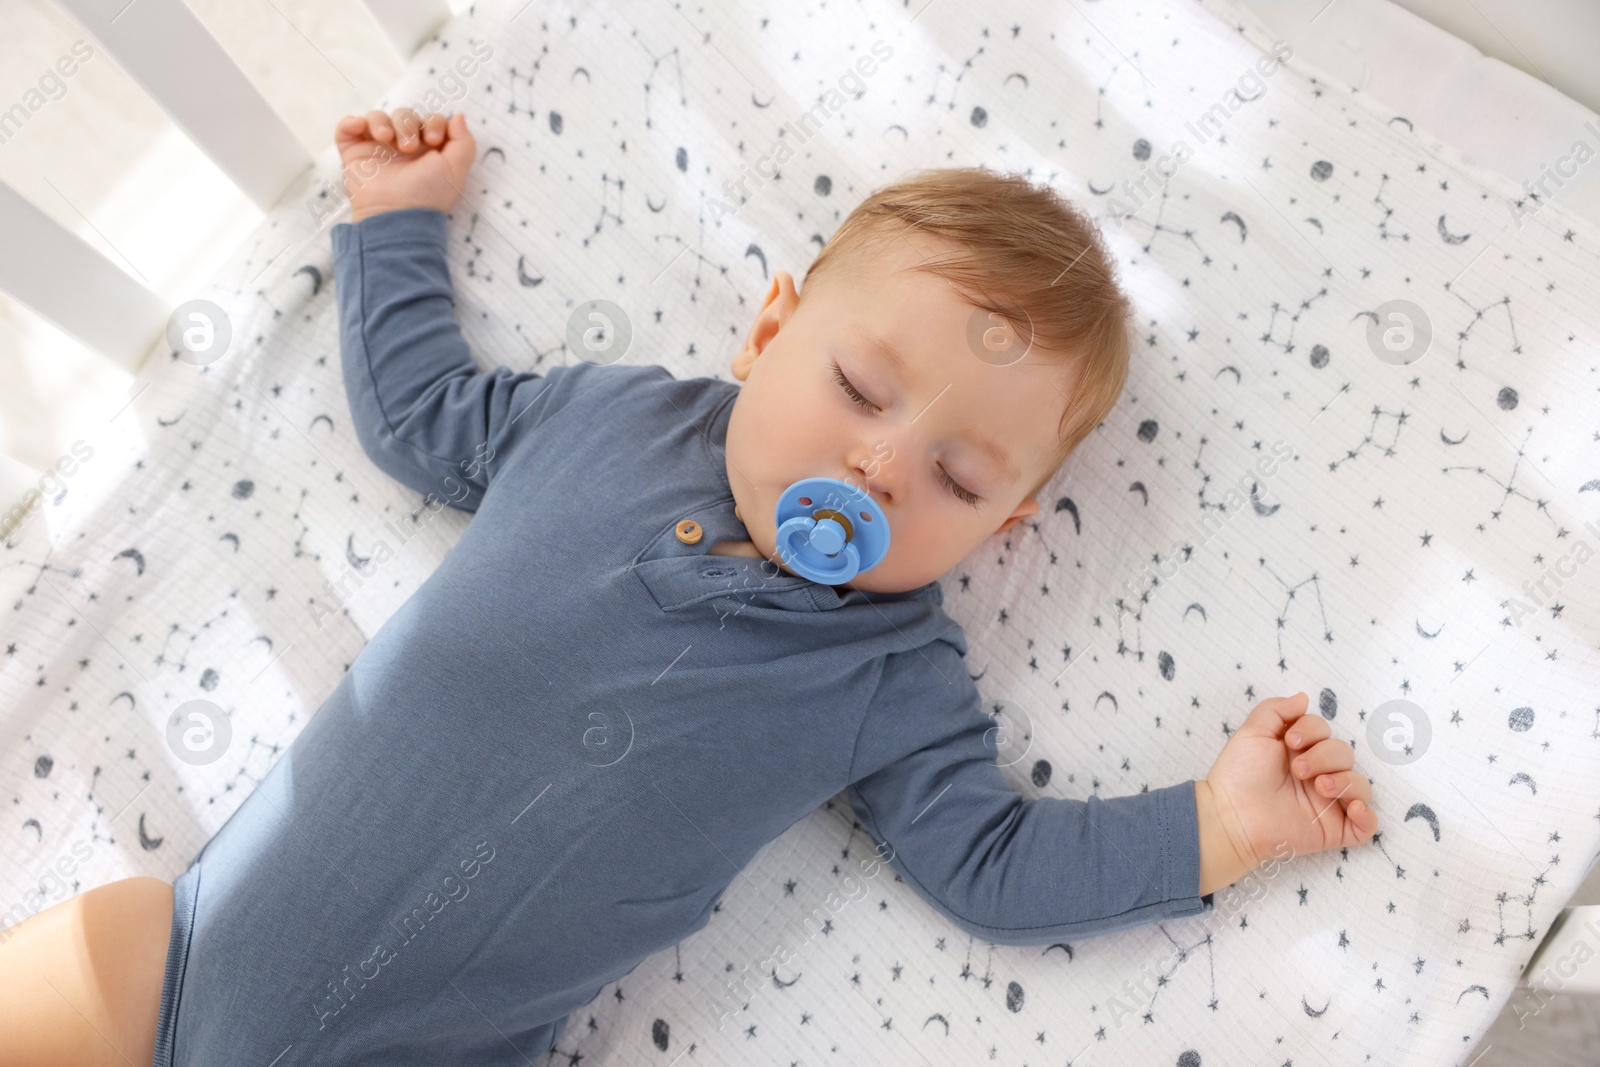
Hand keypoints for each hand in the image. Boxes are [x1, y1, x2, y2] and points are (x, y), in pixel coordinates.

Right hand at [334, 108, 476, 222]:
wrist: (396, 214)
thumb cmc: (428, 195)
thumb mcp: (455, 169)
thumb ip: (463, 140)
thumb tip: (458, 115)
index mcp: (428, 150)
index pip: (430, 120)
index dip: (433, 122)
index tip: (432, 140)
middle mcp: (402, 147)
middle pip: (404, 114)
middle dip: (407, 124)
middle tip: (408, 147)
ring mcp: (377, 149)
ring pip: (377, 117)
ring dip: (381, 121)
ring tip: (385, 138)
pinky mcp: (354, 153)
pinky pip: (348, 127)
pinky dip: (351, 122)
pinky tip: (361, 128)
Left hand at [1202, 692, 1378, 876]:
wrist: (1231, 814)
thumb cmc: (1238, 774)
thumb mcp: (1253, 733)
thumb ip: (1277, 710)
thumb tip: (1304, 698)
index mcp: (1301, 752)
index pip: (1326, 732)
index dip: (1313, 730)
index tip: (1290, 740)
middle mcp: (1318, 775)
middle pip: (1345, 754)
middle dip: (1324, 756)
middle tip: (1297, 769)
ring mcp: (1328, 803)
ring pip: (1360, 785)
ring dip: (1345, 781)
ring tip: (1318, 786)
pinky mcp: (1333, 830)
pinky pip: (1367, 825)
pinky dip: (1367, 816)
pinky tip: (1352, 808)